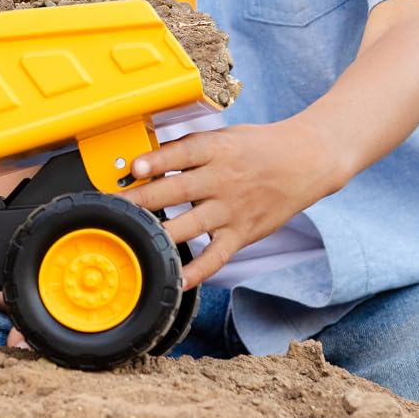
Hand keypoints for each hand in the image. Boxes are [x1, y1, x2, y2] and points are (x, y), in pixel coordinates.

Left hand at [122, 119, 345, 289]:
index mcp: (217, 149)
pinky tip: (176, 280)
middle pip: (177, 190)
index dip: (157, 160)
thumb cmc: (257, 147)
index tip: (134, 167)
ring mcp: (232, 209)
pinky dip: (197, 271)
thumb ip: (188, 149)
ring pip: (190, 224)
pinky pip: (216, 256)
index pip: (182, 153)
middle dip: (142, 200)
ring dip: (160, 233)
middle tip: (113, 207)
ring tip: (132, 241)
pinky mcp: (241, 233)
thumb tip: (144, 160)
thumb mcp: (224, 136)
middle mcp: (223, 179)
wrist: (306, 161)